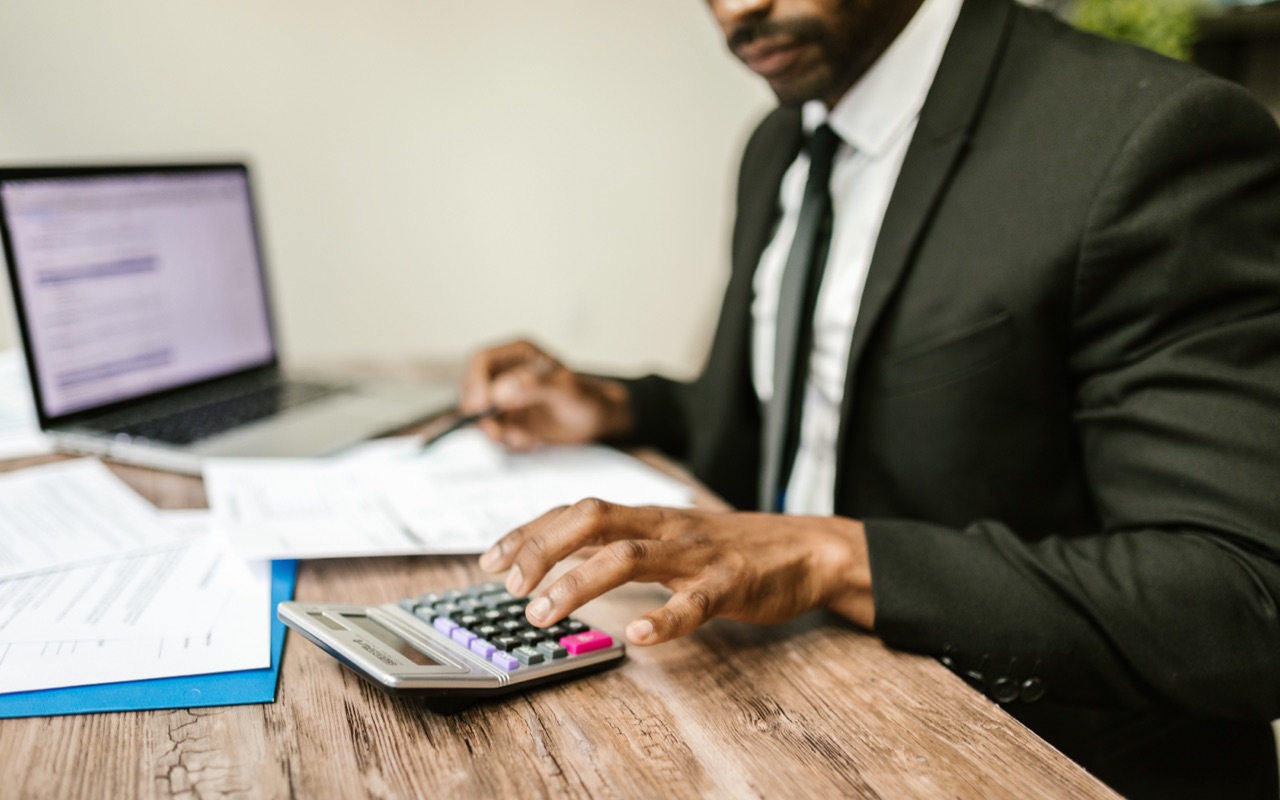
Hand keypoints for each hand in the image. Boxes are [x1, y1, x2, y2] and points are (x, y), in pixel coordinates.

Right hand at [461, 339, 631, 450]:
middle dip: (481, 414)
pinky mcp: (508, 420)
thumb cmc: (586, 397)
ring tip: (525, 438)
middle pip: (472, 389)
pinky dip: (508, 441)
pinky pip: (495, 432)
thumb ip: (534, 386)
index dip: (475, 382)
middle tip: (498, 431)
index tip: (482, 405)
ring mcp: (504, 398)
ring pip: (480, 415)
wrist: (597, 420)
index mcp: (517, 354)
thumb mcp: (565, 389)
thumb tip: (500, 392)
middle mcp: (505, 374)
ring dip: (497, 431)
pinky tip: (531, 440)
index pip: (482, 361)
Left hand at [477, 499, 874, 645]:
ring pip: (630, 556)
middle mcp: (664, 526)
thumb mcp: (669, 537)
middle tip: (510, 586)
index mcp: (647, 516)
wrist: (808, 548)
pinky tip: (636, 635)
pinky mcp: (731, 582)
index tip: (491, 559)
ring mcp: (697, 553)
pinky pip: (695, 600)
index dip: (530, 532)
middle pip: (592, 520)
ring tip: (544, 612)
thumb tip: (562, 563)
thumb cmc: (731, 548)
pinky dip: (664, 617)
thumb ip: (622, 544)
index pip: (576, 512)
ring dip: (579, 582)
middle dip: (542, 548)